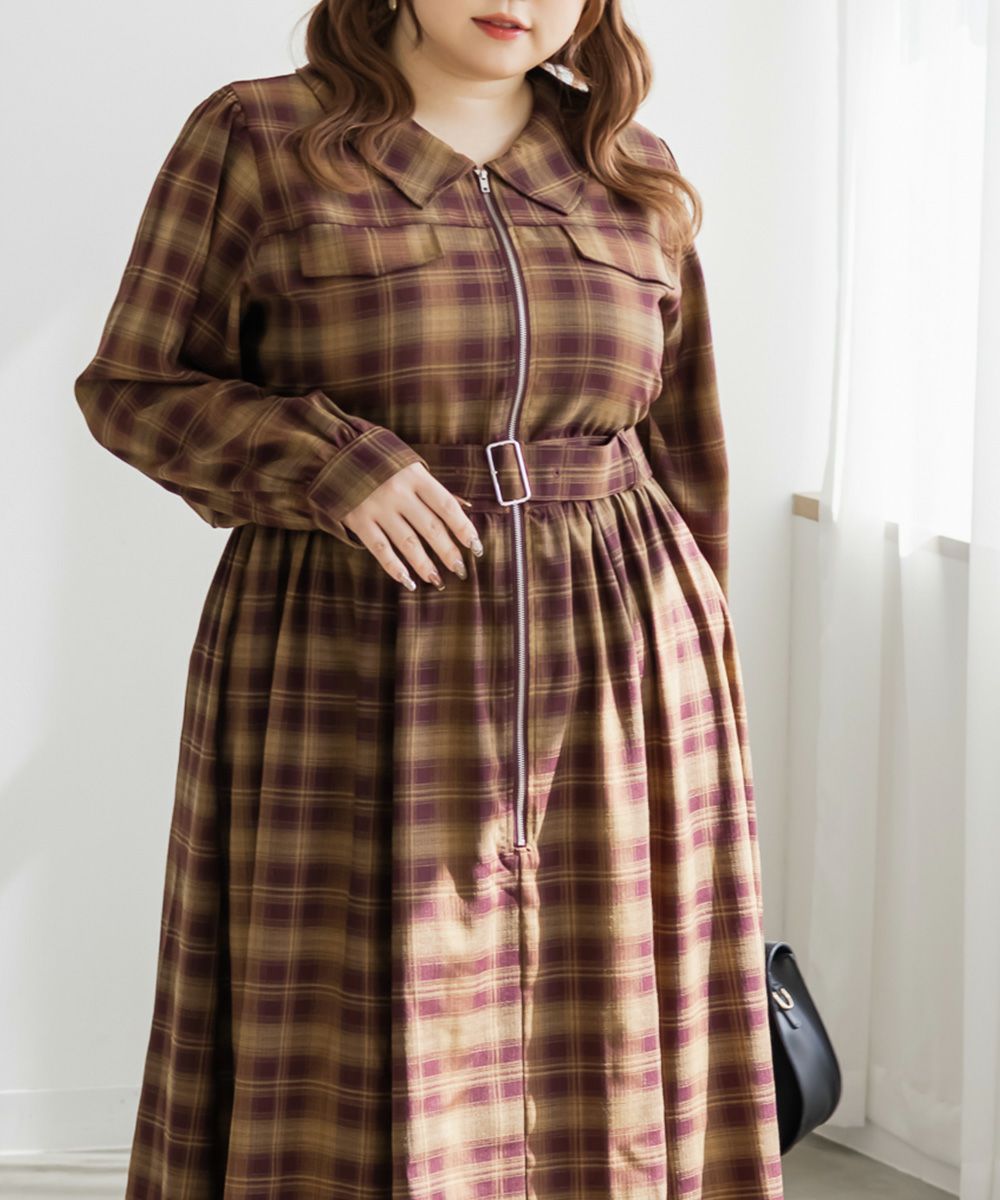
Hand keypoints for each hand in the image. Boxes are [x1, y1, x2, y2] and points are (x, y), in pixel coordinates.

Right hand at [342, 462, 484, 589]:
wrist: (336, 455)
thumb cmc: (381, 463)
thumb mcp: (408, 466)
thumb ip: (430, 489)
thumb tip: (464, 510)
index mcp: (415, 476)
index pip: (446, 505)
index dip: (463, 527)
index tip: (476, 547)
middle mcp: (398, 492)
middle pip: (430, 527)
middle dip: (448, 551)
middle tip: (460, 570)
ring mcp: (378, 507)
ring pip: (407, 542)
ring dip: (424, 564)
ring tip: (436, 580)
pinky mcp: (358, 520)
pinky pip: (380, 549)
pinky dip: (394, 567)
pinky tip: (407, 581)